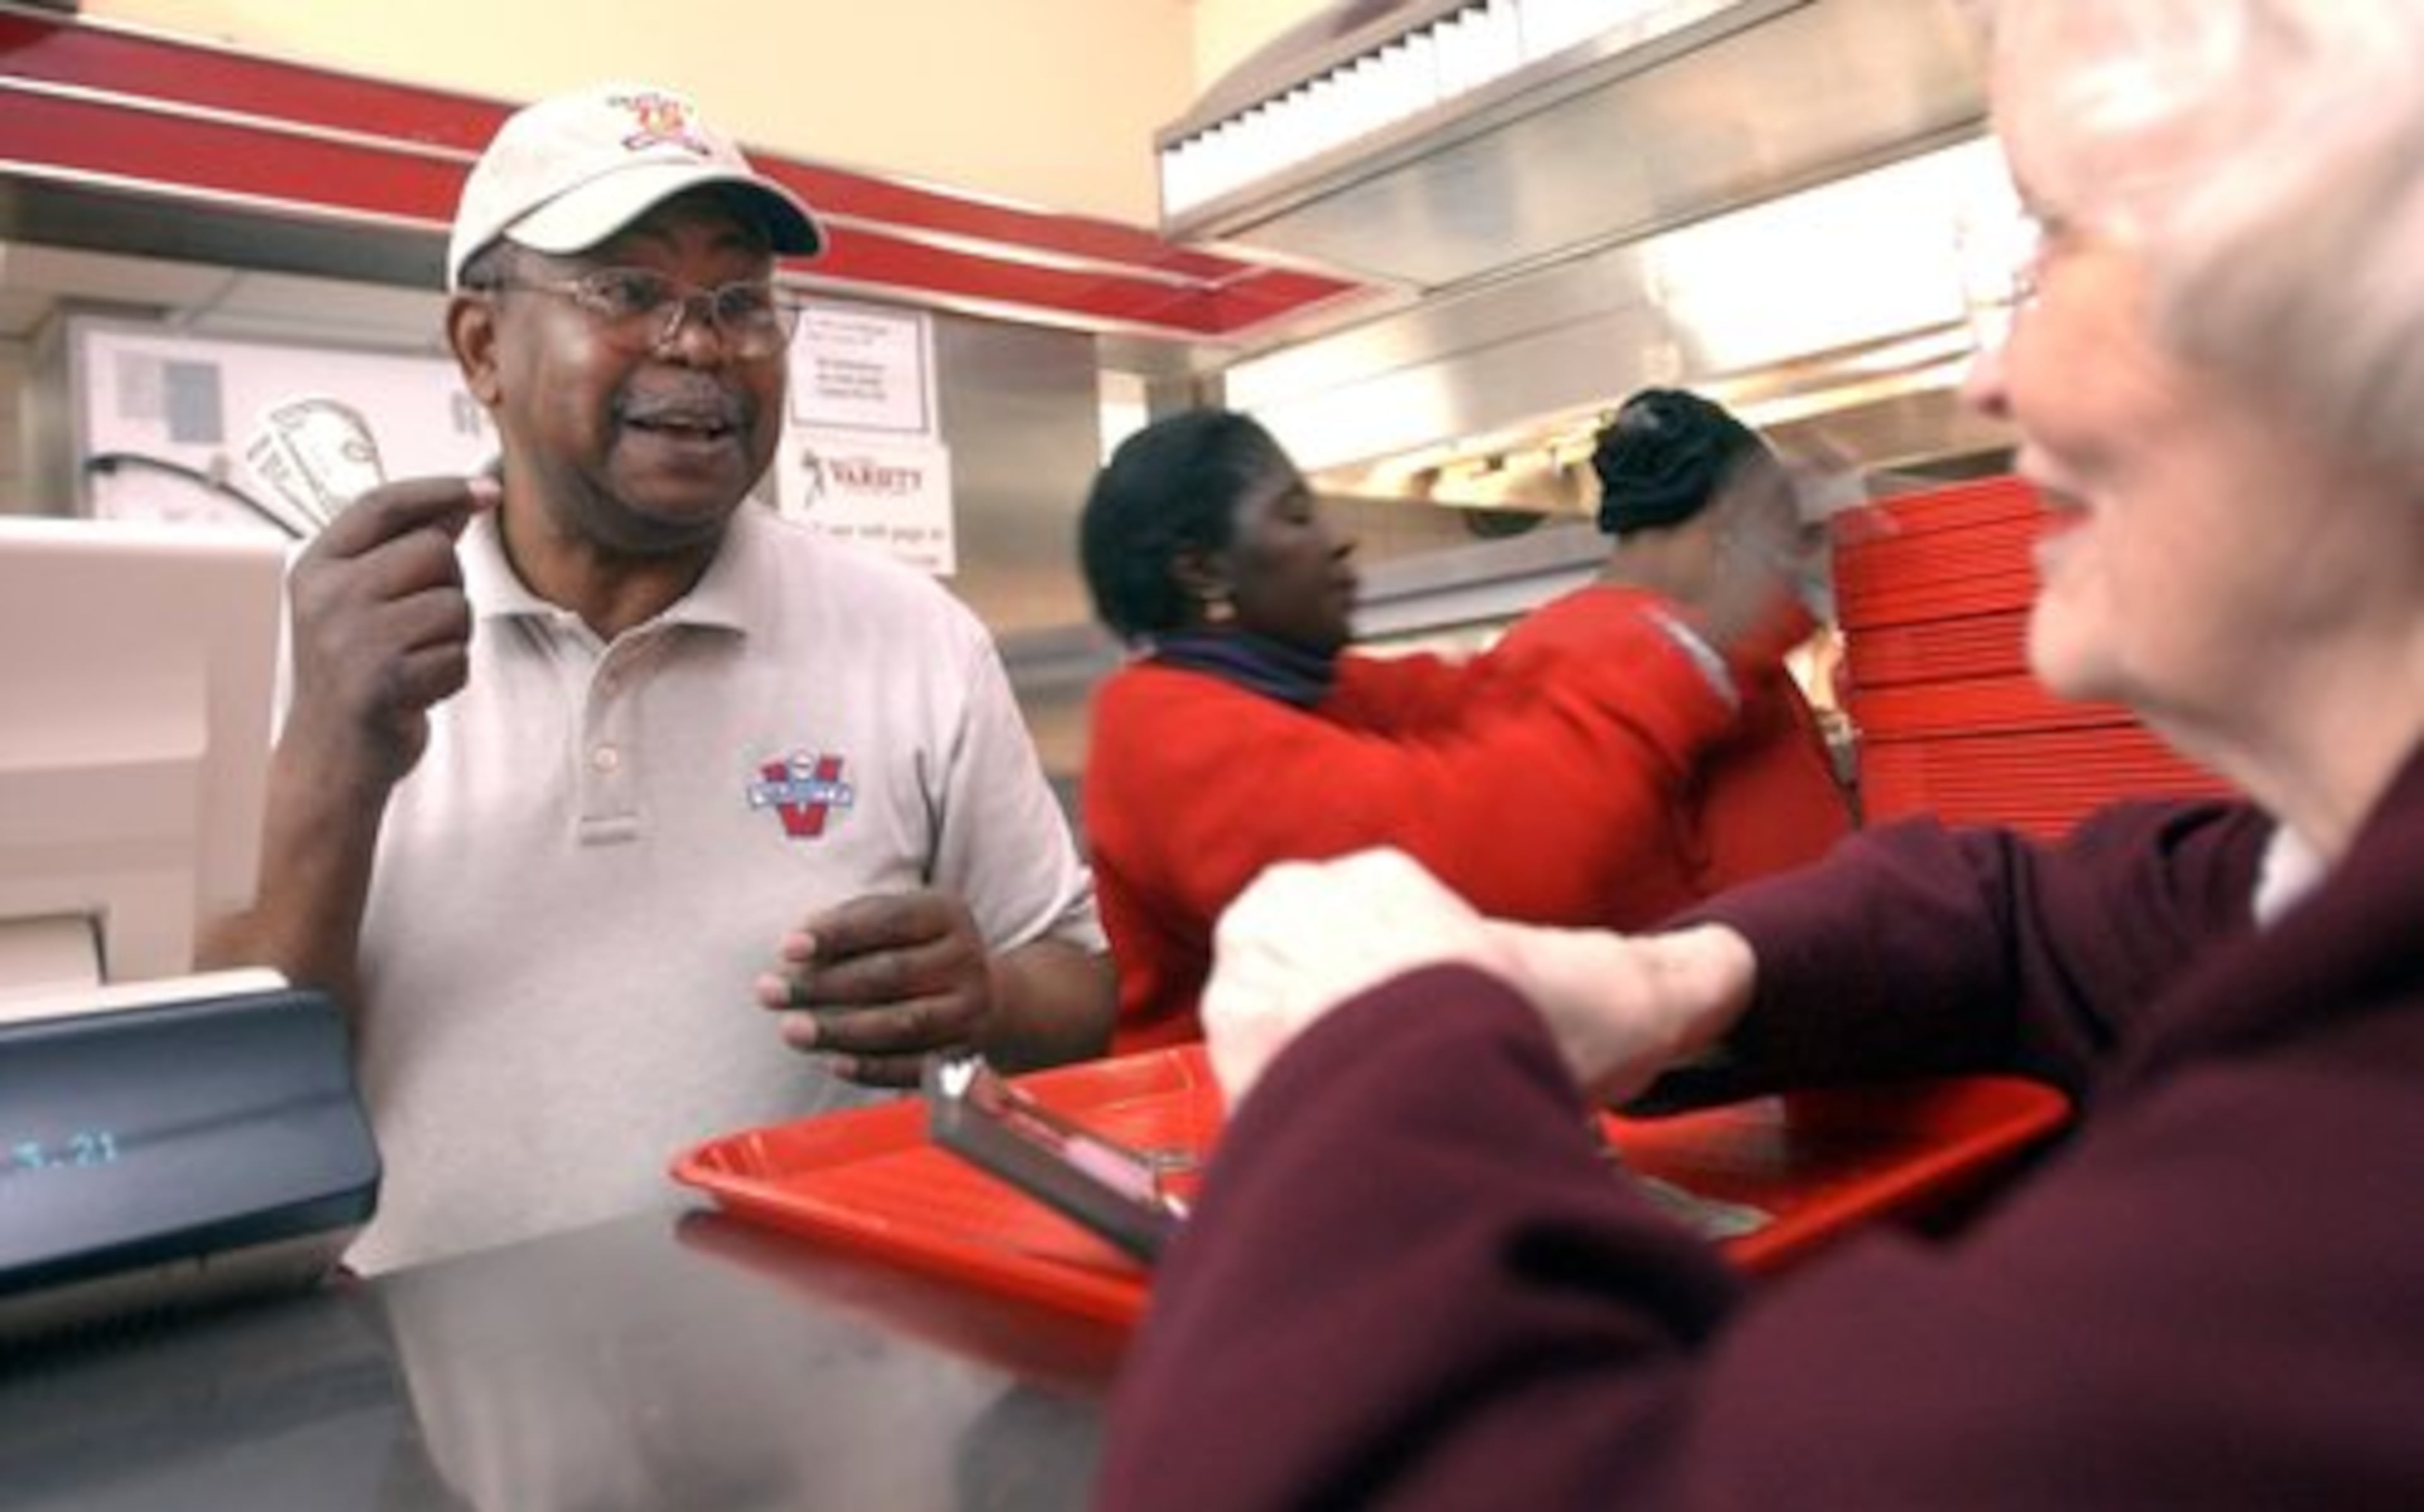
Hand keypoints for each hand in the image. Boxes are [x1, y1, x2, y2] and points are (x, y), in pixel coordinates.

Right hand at [279, 474, 496, 791]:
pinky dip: (451, 676)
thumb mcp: (361, 601)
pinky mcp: (381, 681)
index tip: (485, 490)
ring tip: (414, 659)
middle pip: (434, 551)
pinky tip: (417, 689)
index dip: (439, 490)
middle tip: (419, 625)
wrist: (331, 755)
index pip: (382, 505)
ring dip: (453, 637)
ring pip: (454, 605)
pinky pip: (458, 656)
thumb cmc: (354, 672)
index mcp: (317, 567)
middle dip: (448, 586)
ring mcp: (351, 638)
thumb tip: (460, 502)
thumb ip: (405, 548)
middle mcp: (327, 597)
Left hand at [755, 889, 992, 1087]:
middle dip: (824, 985)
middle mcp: (966, 958)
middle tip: (771, 992)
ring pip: (903, 1023)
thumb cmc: (912, 949)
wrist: (982, 994)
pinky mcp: (965, 1053)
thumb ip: (847, 924)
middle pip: (892, 973)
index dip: (838, 933)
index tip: (788, 947)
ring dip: (840, 1030)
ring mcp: (970, 1009)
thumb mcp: (890, 920)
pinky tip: (834, 1062)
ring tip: (791, 1029)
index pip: (890, 919)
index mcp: (946, 913)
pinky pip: (916, 1066)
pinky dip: (873, 1068)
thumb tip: (797, 947)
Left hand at [1203, 848, 1758, 1107]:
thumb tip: (1735, 967)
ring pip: (1279, 1030)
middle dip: (1364, 1026)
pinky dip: (1293, 1126)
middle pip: (1328, 976)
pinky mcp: (1218, 1065)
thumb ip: (1693, 975)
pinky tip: (1338, 1156)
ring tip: (1379, 1129)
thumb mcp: (1631, 992)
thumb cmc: (1512, 1024)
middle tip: (1415, 1089)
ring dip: (1317, 1073)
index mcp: (1375, 881)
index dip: (1432, 987)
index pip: (1395, 927)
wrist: (1414, 1085)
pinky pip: (1252, 1093)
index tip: (1457, 1038)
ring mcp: (1242, 991)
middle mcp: (1291, 920)